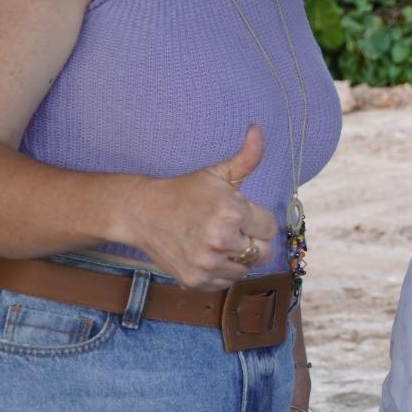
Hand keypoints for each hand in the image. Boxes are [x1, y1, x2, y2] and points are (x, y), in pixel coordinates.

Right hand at [128, 125, 278, 290]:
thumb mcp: (216, 173)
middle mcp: (222, 240)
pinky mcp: (196, 280)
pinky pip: (226, 281)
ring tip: (218, 241)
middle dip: (252, 240)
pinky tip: (208, 254)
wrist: (142, 212)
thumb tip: (258, 130)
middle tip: (233, 230)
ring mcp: (208, 263)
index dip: (258, 220)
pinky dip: (222, 271)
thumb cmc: (184, 191)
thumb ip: (246, 157)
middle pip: (263, 252)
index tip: (242, 215)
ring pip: (246, 269)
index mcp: (232, 212)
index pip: (270, 228)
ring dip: (238, 257)